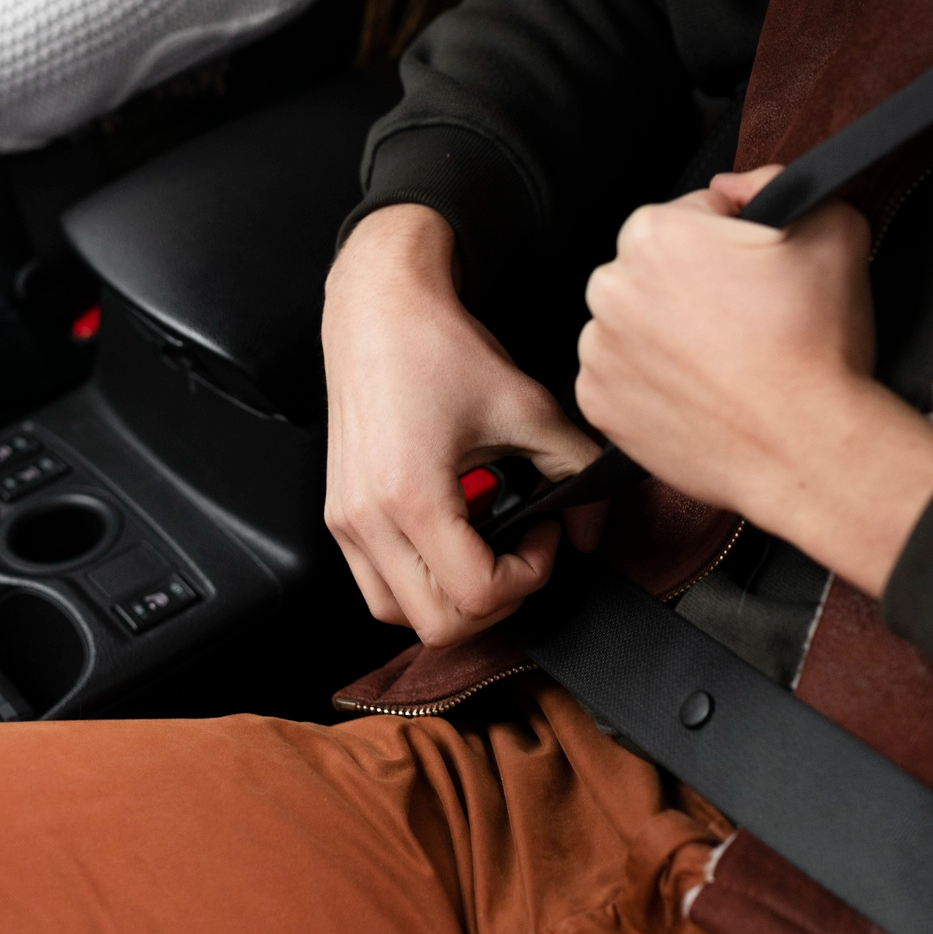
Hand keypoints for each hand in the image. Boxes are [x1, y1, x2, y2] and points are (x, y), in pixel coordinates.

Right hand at [323, 205, 605, 646]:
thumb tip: (592, 525)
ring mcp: (346, 521)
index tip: (544, 534)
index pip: (477, 593)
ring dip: (451, 600)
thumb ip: (574, 470)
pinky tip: (452, 537)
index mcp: (411, 494)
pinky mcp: (340, 515)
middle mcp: (369, 518)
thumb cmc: (437, 347)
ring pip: (399, 616)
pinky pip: (377, 585)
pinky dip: (419, 582)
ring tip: (485, 550)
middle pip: (437, 624)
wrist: (378, 309)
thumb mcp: (527, 406)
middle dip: (496, 601)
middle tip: (522, 552)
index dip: (529, 576)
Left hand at [576, 166, 932, 597]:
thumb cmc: (817, 344)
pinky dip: (651, 384)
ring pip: (634, 324)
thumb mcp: (832, 227)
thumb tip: (736, 184)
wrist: (807, 447)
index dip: (735, 240)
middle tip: (746, 320)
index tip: (758, 273)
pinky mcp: (599, 405)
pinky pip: (622, 379)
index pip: (694, 213)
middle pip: (655, 269)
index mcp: (655, 234)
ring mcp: (598, 351)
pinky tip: (699, 393)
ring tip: (724, 362)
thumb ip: (776, 181)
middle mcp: (610, 288)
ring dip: (668, 334)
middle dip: (693, 285)